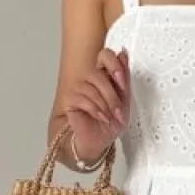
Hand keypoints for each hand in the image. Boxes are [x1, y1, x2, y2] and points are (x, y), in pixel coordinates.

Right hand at [64, 47, 130, 163]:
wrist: (99, 141)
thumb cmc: (111, 122)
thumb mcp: (125, 100)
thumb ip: (124, 78)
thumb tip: (123, 53)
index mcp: (105, 74)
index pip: (106, 55)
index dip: (115, 66)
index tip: (122, 83)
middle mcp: (90, 77)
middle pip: (99, 72)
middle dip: (111, 94)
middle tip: (118, 110)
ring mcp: (78, 86)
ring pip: (92, 87)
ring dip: (105, 106)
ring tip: (110, 118)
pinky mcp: (69, 98)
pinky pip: (84, 98)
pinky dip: (96, 110)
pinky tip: (101, 118)